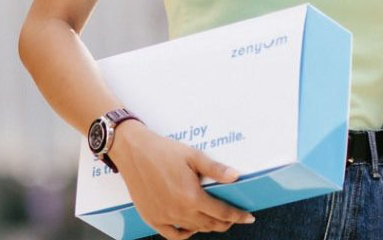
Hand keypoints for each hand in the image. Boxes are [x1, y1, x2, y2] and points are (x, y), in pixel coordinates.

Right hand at [110, 121, 255, 238]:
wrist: (134, 152)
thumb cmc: (164, 151)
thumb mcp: (194, 156)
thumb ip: (216, 169)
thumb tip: (236, 177)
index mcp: (192, 197)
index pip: (222, 213)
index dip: (238, 216)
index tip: (248, 217)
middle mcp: (179, 211)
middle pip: (209, 224)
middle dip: (226, 223)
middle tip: (234, 218)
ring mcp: (164, 217)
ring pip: (193, 229)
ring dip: (208, 226)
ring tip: (216, 220)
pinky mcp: (152, 218)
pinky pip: (172, 235)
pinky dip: (185, 234)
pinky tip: (191, 227)